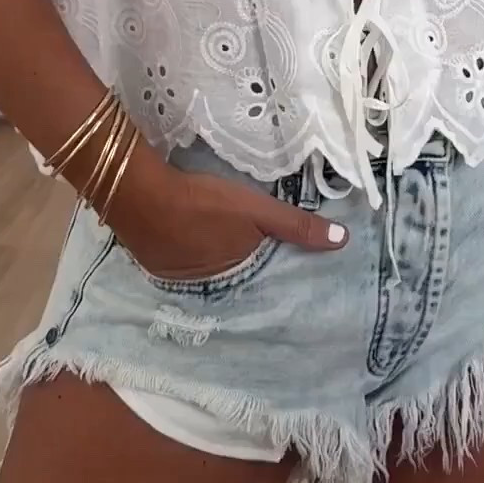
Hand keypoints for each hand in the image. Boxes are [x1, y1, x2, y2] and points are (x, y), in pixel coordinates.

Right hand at [106, 143, 346, 282]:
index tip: (283, 264)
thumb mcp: (257, 210)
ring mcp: (177, 277)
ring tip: (221, 239)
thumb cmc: (205, 203)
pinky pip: (180, 260)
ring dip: (213, 256)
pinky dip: (188, 249)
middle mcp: (207, 286)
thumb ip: (297, 226)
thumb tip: (342, 241)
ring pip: (205, 267)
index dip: (270, 269)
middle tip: (252, 247)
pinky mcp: (155, 263)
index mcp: (234, 277)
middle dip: (242, 264)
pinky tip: (189, 234)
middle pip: (232, 274)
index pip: (260, 279)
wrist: (141, 195)